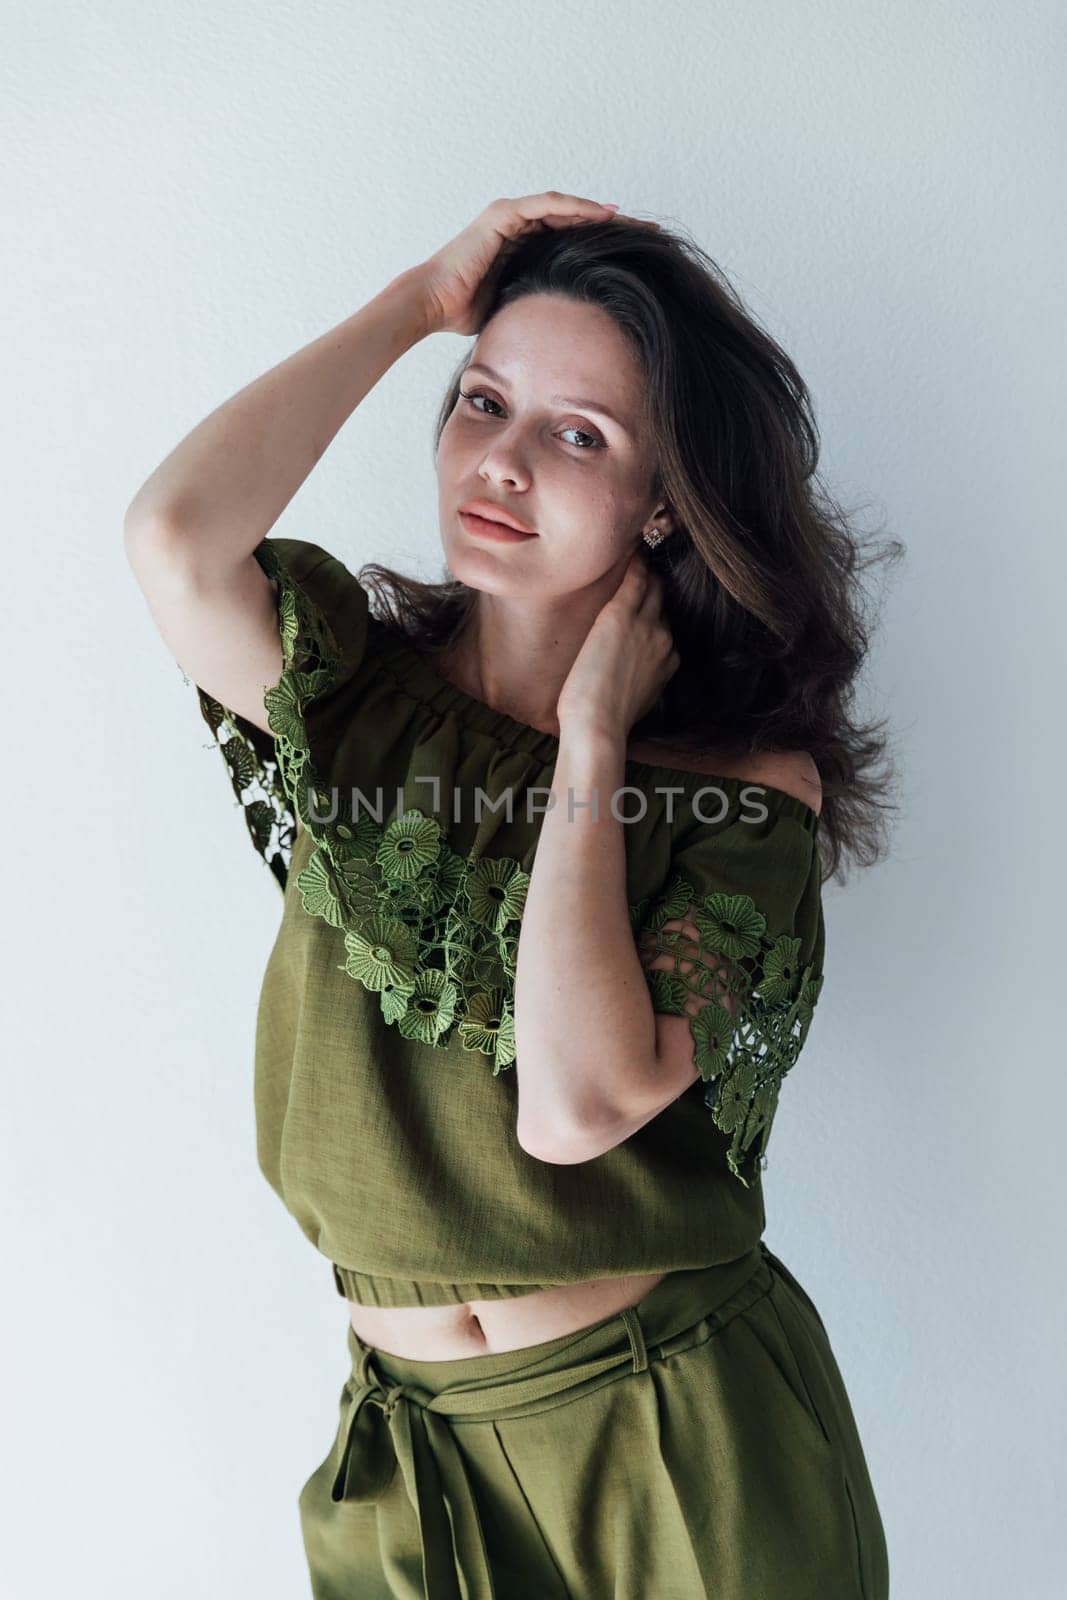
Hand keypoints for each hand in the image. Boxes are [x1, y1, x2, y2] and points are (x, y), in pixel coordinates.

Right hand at [413, 193, 659, 336]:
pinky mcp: (502, 215)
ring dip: (599, 212)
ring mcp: (510, 217)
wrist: (432, 305)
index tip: (634, 254)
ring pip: (565, 207)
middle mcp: (518, 226)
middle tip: (647, 230)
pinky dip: (575, 208)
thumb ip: (539, 306)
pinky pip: (546, 206)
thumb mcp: (516, 308)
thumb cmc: (464, 313)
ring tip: (632, 219)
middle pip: (574, 219)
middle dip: (610, 224)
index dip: (602, 244)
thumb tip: (569, 336)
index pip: (570, 239)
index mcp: (522, 247)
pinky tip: (602, 214)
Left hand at [556, 548, 680, 740]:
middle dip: (657, 584)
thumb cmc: (607, 721)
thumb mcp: (635, 700)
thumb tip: (630, 678)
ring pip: (653, 585)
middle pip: (664, 600)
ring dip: (648, 568)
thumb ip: (640, 680)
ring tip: (640, 546)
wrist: (599, 726)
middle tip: (648, 562)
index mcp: (668, 659)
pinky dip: (635, 562)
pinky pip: (635, 578)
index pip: (665, 624)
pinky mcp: (621, 616)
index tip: (648, 599)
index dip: (656, 610)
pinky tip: (632, 548)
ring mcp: (645, 625)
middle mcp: (664, 638)